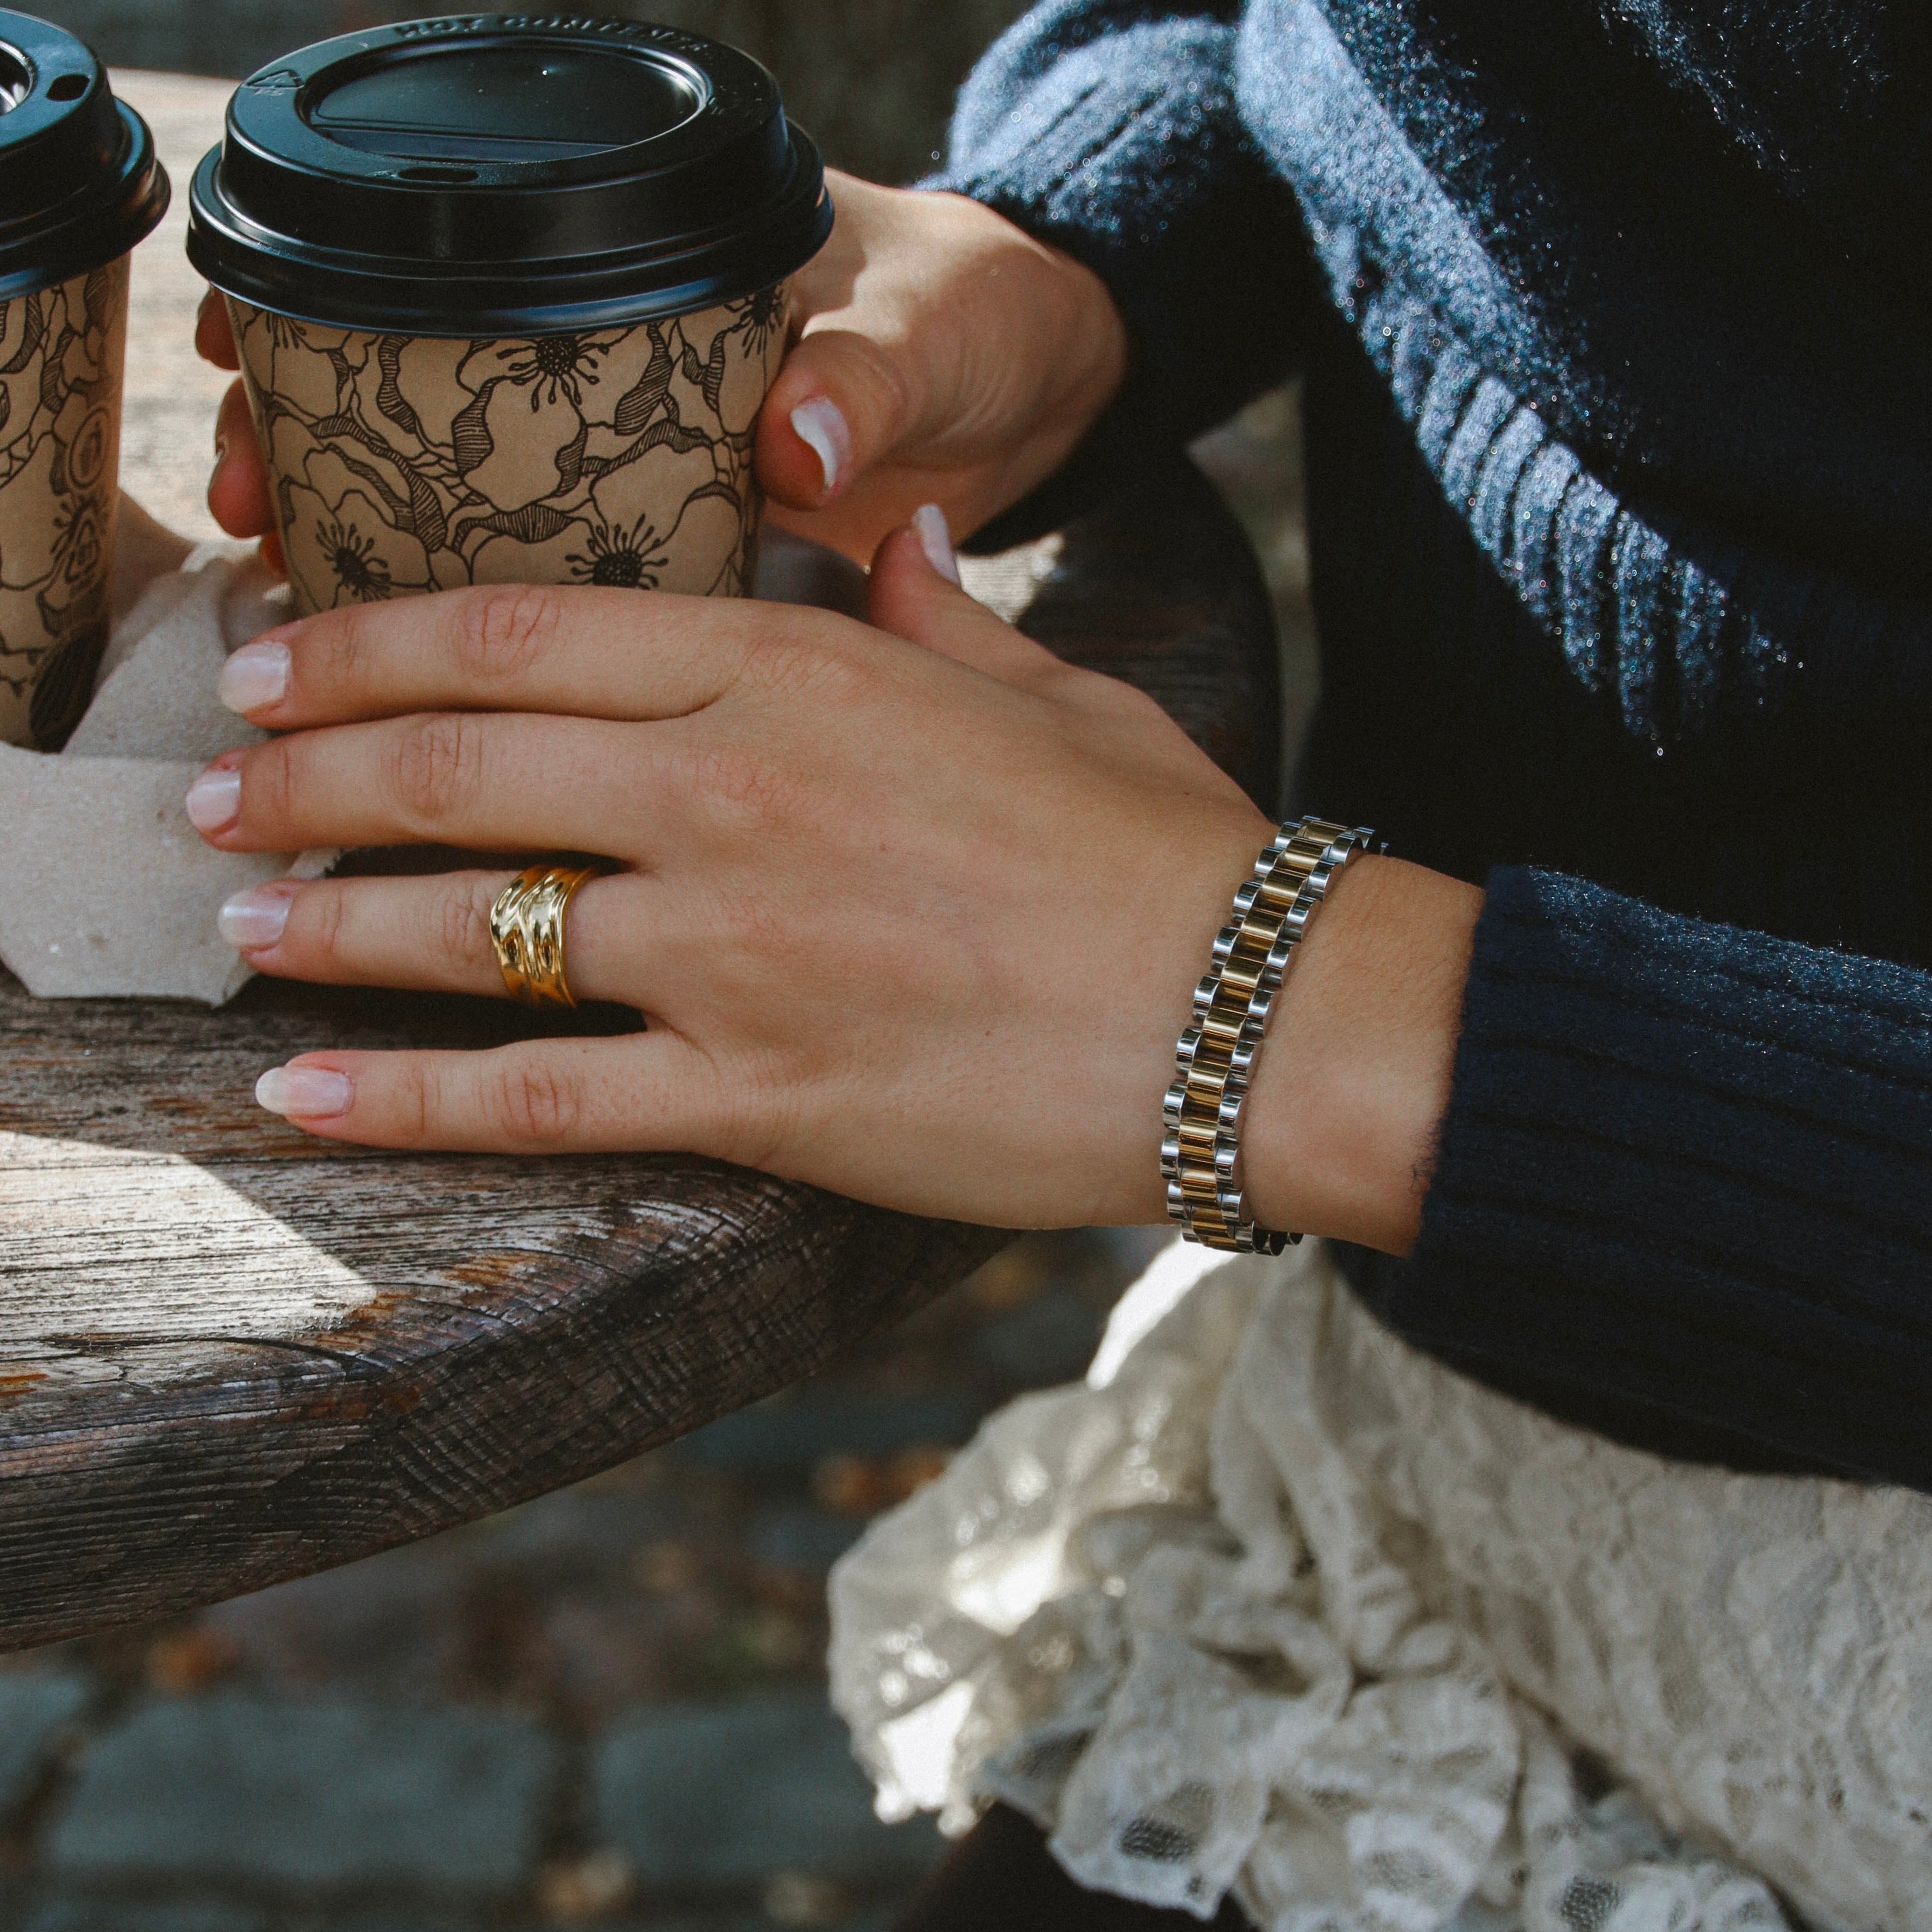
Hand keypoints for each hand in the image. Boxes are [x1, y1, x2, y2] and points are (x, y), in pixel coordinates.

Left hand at [192, 515, 1474, 1247]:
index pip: (522, 633)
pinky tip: (306, 1098)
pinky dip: (406, 1100)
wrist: (1252, 1014)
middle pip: (453, 768)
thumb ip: (939, 612)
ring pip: (465, 928)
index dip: (369, 646)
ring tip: (237, 928)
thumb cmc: (1165, 844)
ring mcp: (735, 952)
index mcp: (801, 673)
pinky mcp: (763, 1097)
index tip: (280, 664)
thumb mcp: (1052, 687)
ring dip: (323, 924)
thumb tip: (893, 539)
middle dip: (303, 775)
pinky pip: (539, 1096)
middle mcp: (734, 795)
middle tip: (216, 794)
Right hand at [197, 172, 1128, 570]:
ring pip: (490, 511)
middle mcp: (638, 372)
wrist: (1043, 376)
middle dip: (328, 457)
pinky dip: (504, 641)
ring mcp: (655, 462)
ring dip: (389, 568)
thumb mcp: (934, 325)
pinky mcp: (693, 546)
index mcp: (673, 289)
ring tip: (284, 612)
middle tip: (240, 514)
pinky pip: (580, 594)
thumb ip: (870, 373)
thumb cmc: (980, 322)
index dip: (354, 331)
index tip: (253, 368)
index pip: (471, 287)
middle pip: (443, 407)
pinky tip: (422, 694)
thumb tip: (798, 431)